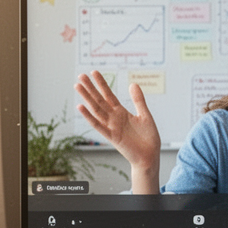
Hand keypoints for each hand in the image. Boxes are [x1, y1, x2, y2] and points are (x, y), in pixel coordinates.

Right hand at [75, 72, 160, 191]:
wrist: (150, 155)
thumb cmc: (148, 138)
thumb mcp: (145, 115)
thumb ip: (138, 100)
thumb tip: (132, 84)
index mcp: (121, 113)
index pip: (109, 95)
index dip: (102, 84)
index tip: (94, 72)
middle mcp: (114, 118)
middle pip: (99, 100)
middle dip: (90, 88)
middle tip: (81, 76)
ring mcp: (111, 127)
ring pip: (96, 110)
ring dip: (87, 98)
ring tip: (78, 86)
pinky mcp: (112, 137)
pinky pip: (98, 126)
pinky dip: (89, 117)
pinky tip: (81, 107)